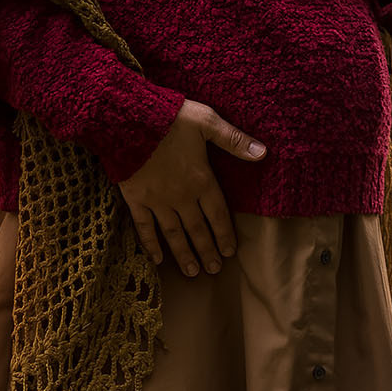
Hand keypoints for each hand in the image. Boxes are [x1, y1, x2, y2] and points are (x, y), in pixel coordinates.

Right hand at [118, 98, 265, 276]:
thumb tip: (263, 152)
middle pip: (197, 229)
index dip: (225, 234)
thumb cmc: (170, 118)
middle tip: (214, 270)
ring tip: (193, 272)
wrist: (129, 120)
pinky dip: (151, 243)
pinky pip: (144, 226)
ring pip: (174, 233)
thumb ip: (234, 139)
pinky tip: (157, 260)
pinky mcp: (136, 199)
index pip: (218, 214)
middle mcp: (181, 196)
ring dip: (184, 253)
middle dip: (207, 250)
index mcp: (201, 179)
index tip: (230, 252)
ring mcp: (157, 200)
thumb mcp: (207, 121)